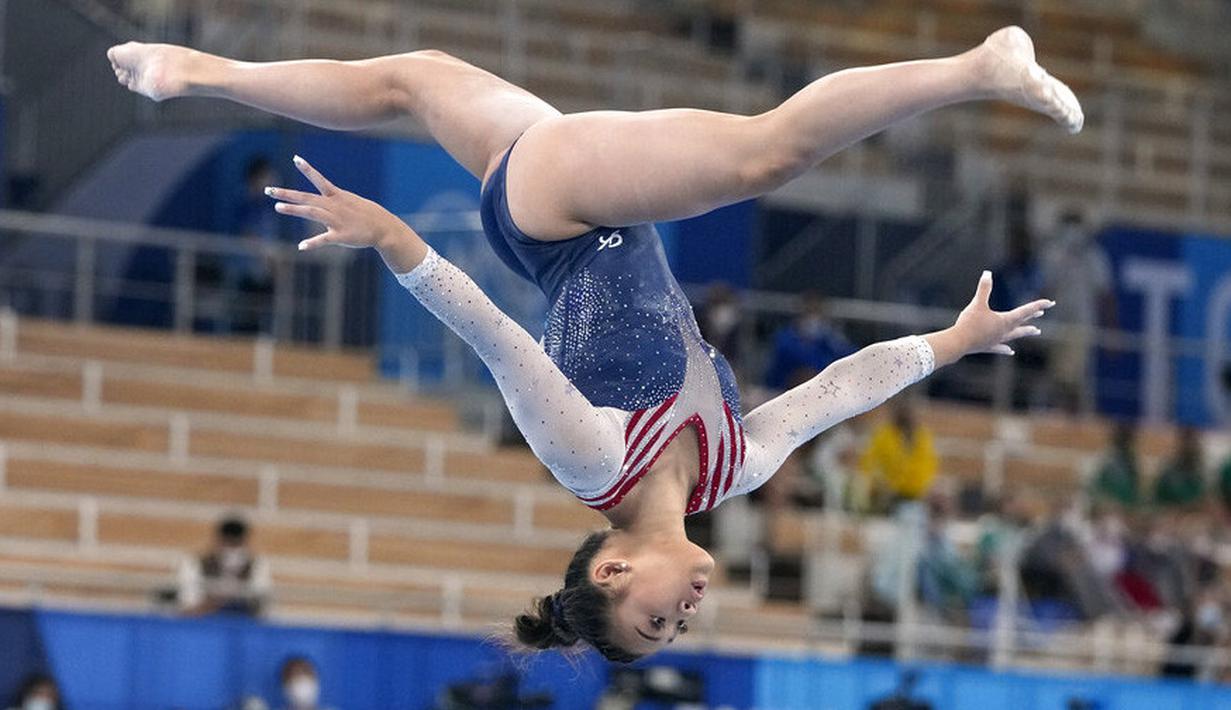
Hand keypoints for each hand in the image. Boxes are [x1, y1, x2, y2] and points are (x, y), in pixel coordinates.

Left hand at [266, 156, 410, 251]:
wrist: (383, 228)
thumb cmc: (367, 215)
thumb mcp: (351, 202)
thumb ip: (335, 201)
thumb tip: (325, 199)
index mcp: (337, 196)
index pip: (319, 179)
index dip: (307, 169)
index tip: (295, 158)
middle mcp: (334, 206)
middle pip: (306, 197)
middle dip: (287, 193)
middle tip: (268, 190)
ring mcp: (336, 220)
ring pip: (311, 213)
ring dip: (294, 210)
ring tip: (278, 207)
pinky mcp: (341, 235)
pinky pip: (324, 239)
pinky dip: (312, 243)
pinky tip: (301, 246)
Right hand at [952, 270, 1052, 356]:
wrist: (959, 342)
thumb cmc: (969, 323)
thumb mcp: (977, 303)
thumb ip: (984, 289)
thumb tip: (987, 273)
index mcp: (1005, 320)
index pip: (1025, 311)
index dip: (1038, 305)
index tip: (1050, 302)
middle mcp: (1005, 331)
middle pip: (1022, 322)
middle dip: (1032, 315)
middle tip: (1043, 312)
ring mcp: (997, 340)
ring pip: (1015, 335)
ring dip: (1025, 331)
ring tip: (1036, 331)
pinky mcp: (988, 347)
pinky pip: (1000, 348)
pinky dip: (1006, 349)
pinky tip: (1011, 351)